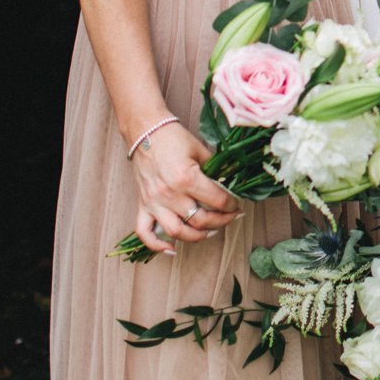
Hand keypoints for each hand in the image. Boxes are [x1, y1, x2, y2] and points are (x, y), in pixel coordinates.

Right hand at [129, 121, 240, 255]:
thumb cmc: (174, 138)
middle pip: (200, 220)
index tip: (237, 205)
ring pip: (177, 232)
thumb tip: (231, 185)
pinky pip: (145, 232)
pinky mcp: (142, 205)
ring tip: (210, 231)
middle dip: (221, 222)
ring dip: (196, 236)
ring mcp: (154, 202)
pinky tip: (171, 249)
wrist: (146, 131)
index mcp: (186, 178)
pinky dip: (156, 245)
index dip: (231, 205)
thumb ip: (215, 169)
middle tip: (230, 218)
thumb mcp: (200, 150)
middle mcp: (169, 194)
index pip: (216, 201)